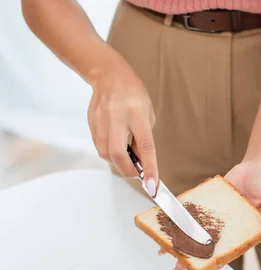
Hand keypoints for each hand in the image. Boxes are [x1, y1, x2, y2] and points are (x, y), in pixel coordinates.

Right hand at [87, 59, 158, 195]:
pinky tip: (117, 144)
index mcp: (137, 115)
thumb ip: (144, 138)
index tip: (152, 185)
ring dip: (119, 161)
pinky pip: (100, 146)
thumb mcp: (147, 114)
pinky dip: (110, 152)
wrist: (108, 76)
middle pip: (118, 155)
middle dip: (128, 170)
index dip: (150, 169)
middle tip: (137, 172)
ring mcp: (101, 122)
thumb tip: (141, 161)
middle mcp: (117, 119)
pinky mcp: (91, 124)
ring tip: (128, 154)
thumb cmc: (133, 94)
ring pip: (106, 154)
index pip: (146, 148)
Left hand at [165, 160, 260, 269]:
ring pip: (197, 231)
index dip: (211, 264)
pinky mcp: (210, 203)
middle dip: (191, 256)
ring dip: (182, 239)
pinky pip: (195, 211)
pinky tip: (168, 222)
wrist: (257, 164)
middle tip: (175, 265)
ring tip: (163, 247)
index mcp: (243, 233)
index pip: (226, 253)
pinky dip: (182, 217)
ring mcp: (217, 216)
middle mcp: (228, 228)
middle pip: (207, 246)